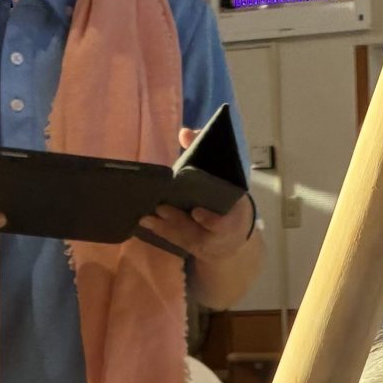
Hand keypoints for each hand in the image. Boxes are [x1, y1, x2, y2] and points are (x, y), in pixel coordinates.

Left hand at [139, 127, 255, 264]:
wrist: (237, 230)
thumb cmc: (228, 195)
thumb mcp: (225, 173)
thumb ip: (205, 151)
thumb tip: (184, 133)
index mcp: (235, 213)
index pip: (223, 222)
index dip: (210, 220)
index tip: (196, 214)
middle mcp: (222, 232)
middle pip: (199, 231)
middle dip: (179, 221)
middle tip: (160, 209)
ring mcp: (209, 243)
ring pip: (185, 238)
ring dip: (165, 228)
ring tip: (146, 218)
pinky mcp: (196, 249)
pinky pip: (178, 242)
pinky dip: (162, 233)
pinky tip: (145, 225)